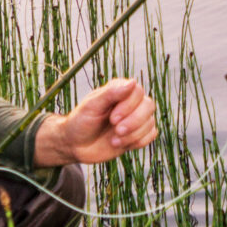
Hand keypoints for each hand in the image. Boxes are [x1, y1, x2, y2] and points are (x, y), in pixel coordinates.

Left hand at [34, 78, 159, 167]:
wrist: (75, 145)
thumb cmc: (80, 121)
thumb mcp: (91, 106)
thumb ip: (111, 93)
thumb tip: (133, 81)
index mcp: (119, 91)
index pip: (138, 92)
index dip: (129, 106)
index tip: (112, 118)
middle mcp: (130, 103)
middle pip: (149, 106)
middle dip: (134, 122)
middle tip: (116, 131)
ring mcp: (135, 119)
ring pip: (150, 122)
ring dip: (133, 135)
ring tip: (114, 141)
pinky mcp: (137, 134)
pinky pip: (151, 135)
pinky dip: (138, 142)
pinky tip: (122, 144)